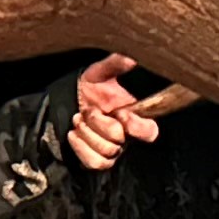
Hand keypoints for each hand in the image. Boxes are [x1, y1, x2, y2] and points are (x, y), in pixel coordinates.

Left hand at [67, 53, 165, 173]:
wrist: (69, 101)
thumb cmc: (91, 88)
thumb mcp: (101, 73)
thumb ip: (116, 64)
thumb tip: (131, 56)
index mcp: (134, 118)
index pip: (149, 132)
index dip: (136, 126)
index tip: (120, 111)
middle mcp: (126, 137)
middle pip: (120, 142)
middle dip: (100, 124)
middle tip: (88, 110)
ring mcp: (112, 150)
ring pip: (107, 154)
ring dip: (88, 135)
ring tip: (79, 118)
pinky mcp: (97, 159)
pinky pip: (94, 163)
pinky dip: (81, 148)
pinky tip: (73, 133)